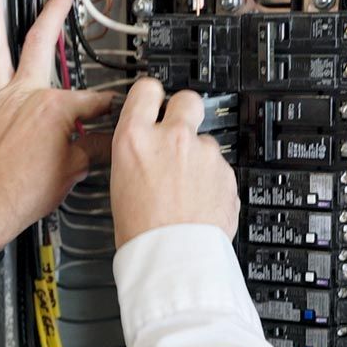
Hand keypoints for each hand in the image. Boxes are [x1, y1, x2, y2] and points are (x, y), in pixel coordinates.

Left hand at [0, 0, 112, 250]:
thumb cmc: (27, 191)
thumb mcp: (74, 168)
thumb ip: (96, 147)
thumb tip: (114, 140)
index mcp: (54, 108)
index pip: (90, 98)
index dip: (107, 102)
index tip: (117, 102)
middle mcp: (23, 95)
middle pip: (40, 42)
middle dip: (54, 13)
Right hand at [110, 79, 239, 248]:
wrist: (172, 257)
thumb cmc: (140, 229)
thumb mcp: (120, 181)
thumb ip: (137, 153)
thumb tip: (145, 147)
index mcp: (135, 138)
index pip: (146, 89)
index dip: (151, 95)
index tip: (153, 100)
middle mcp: (172, 138)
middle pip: (187, 99)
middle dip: (184, 111)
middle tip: (177, 131)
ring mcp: (203, 154)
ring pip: (204, 140)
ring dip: (197, 155)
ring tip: (185, 186)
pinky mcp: (226, 172)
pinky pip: (218, 167)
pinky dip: (211, 179)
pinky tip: (197, 200)